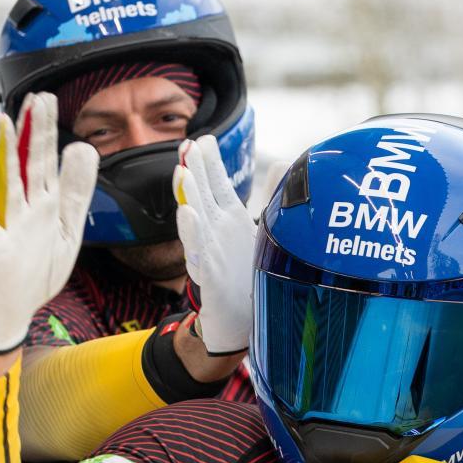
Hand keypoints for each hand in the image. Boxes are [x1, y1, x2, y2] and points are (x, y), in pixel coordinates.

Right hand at [0, 93, 98, 354]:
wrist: (12, 311)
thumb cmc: (34, 269)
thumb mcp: (67, 228)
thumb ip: (77, 190)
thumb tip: (85, 147)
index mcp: (41, 203)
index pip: (43, 159)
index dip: (46, 130)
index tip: (47, 98)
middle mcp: (22, 210)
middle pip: (26, 164)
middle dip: (31, 132)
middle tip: (36, 97)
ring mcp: (7, 228)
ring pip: (5, 187)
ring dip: (2, 155)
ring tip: (3, 124)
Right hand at [173, 136, 256, 354]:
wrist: (240, 322)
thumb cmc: (246, 276)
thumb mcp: (262, 234)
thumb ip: (269, 199)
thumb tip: (279, 164)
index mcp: (229, 221)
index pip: (218, 186)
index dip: (210, 164)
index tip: (203, 140)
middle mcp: (215, 234)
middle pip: (202, 198)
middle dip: (195, 172)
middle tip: (187, 147)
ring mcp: (210, 255)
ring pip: (196, 223)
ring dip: (188, 198)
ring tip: (183, 173)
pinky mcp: (211, 280)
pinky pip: (200, 256)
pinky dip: (193, 237)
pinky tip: (188, 216)